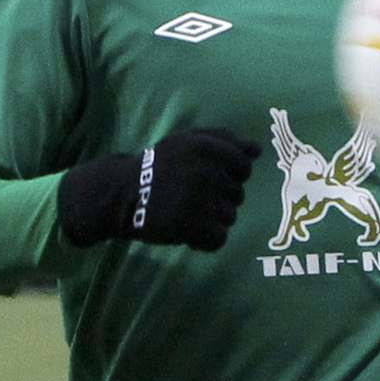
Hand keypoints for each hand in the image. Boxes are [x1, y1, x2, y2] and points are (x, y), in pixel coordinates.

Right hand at [57, 128, 261, 251]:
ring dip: (211, 219)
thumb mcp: (188, 142)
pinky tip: (187, 230)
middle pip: (238, 195)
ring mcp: (199, 199)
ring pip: (230, 217)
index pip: (244, 167)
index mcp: (207, 147)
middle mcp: (206, 171)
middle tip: (189, 195)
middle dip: (218, 198)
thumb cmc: (161, 166)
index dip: (229, 176)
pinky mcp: (191, 226)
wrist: (122, 193)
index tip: (207, 178)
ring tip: (186, 211)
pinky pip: (219, 239)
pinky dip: (205, 240)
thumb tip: (257, 150)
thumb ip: (225, 140)